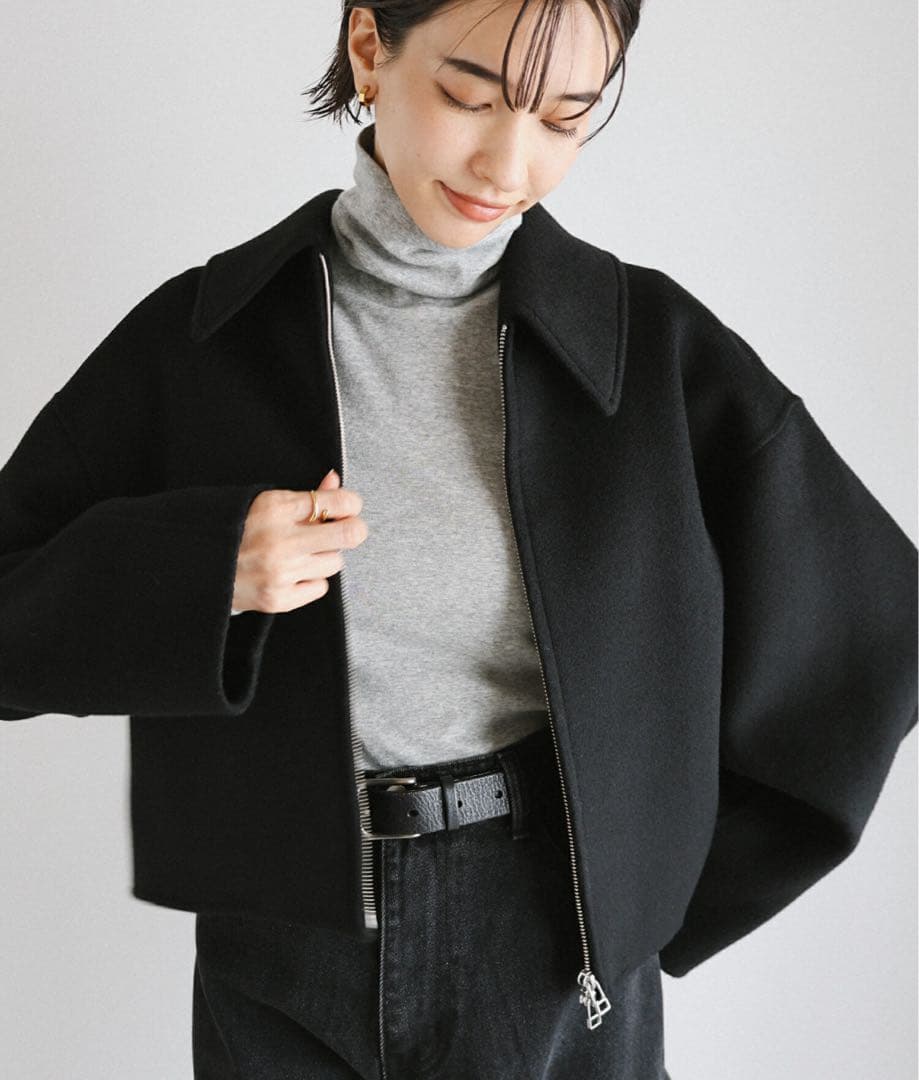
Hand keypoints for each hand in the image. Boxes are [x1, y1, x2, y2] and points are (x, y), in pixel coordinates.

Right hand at [230, 469, 366, 613]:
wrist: (194, 566)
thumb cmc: (233, 530)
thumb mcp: (264, 502)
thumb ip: (305, 495)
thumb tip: (334, 481)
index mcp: (275, 508)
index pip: (339, 502)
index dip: (350, 504)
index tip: (347, 508)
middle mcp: (280, 540)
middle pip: (349, 534)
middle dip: (353, 530)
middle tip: (344, 530)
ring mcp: (281, 572)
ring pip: (335, 562)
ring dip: (325, 556)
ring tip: (302, 553)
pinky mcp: (279, 599)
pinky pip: (320, 587)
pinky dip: (311, 580)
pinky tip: (292, 572)